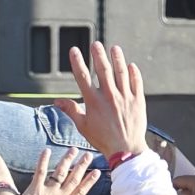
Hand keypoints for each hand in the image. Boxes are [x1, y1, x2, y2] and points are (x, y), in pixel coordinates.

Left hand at [17, 148, 100, 194]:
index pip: (81, 191)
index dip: (89, 181)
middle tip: (88, 155)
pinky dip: (43, 160)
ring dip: (68, 160)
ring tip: (74, 149)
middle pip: (74, 179)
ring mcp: (47, 192)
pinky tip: (47, 150)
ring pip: (60, 172)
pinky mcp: (34, 189)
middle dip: (82, 166)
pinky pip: (40, 172)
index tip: (96, 171)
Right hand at [56, 43, 147, 157]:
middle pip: (103, 70)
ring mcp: (125, 97)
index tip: (74, 50)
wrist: (126, 150)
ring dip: (117, 58)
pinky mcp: (138, 101)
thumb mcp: (83, 126)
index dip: (77, 62)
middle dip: (98, 55)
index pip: (82, 77)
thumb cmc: (103, 139)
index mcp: (93, 102)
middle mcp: (109, 96)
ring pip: (121, 72)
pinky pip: (136, 82)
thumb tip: (57, 101)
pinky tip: (130, 65)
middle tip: (96, 44)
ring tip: (114, 48)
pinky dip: (133, 73)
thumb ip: (71, 110)